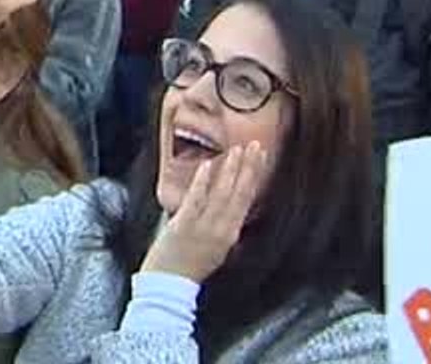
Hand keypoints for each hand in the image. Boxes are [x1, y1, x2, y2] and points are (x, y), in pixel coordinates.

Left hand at [140, 144, 265, 282]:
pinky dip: (203, 181)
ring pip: (222, 194)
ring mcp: (203, 227)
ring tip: (237, 150)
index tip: (261, 156)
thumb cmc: (189, 265)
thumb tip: (231, 204)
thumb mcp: (216, 247)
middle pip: (239, 193)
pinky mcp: (184, 225)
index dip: (255, 176)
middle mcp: (222, 229)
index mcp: (231, 234)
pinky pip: (196, 199)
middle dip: (248, 167)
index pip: (247, 199)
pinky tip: (208, 164)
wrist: (169, 284)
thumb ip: (224, 225)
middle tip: (255, 145)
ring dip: (230, 170)